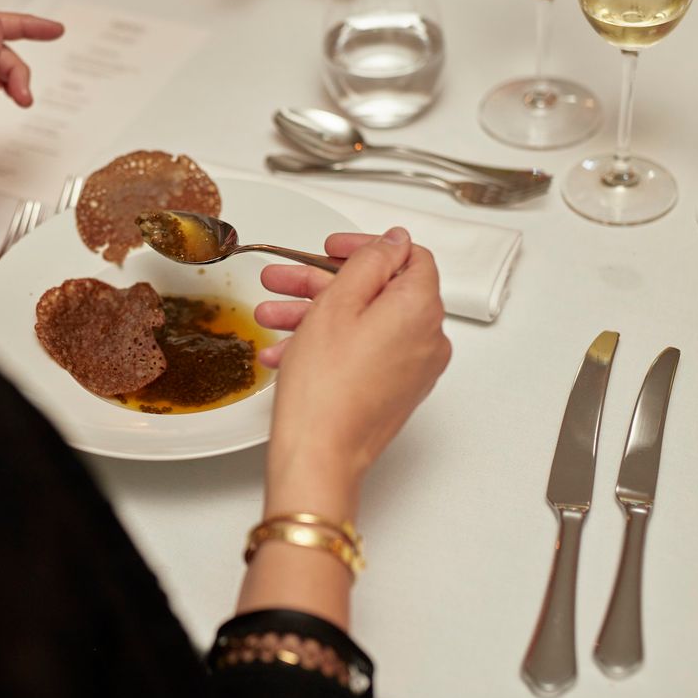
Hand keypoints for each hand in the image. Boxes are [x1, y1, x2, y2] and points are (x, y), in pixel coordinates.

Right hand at [255, 228, 451, 517]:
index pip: (408, 257)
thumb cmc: (326, 387)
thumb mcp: (337, 303)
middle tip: (283, 279)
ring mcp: (412, 369)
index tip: (332, 248)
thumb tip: (393, 242)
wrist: (319, 455)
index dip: (366, 246)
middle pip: (378, 291)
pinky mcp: (393, 392)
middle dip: (322, 283)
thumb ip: (370, 262)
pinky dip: (327, 345)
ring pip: (363, 324)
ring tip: (269, 317)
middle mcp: (427, 339)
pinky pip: (362, 353)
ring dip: (314, 314)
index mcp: (420, 309)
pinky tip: (284, 352)